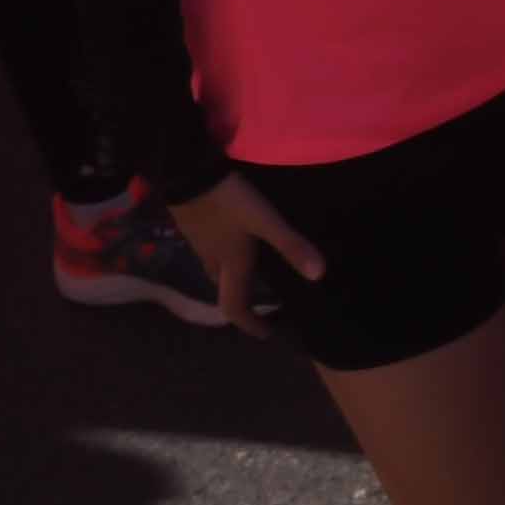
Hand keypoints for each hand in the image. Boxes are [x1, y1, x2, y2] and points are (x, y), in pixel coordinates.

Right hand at [174, 172, 322, 322]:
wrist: (186, 171)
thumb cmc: (227, 201)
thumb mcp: (264, 221)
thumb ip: (290, 244)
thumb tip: (318, 276)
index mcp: (231, 263)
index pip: (235, 306)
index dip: (250, 324)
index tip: (266, 332)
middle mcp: (213, 258)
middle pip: (225, 288)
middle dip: (242, 299)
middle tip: (264, 300)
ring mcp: (199, 240)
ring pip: (216, 267)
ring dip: (233, 274)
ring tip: (255, 268)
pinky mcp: (192, 223)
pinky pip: (209, 247)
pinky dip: (225, 252)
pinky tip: (237, 236)